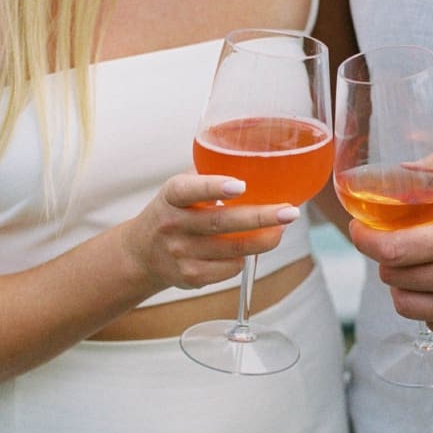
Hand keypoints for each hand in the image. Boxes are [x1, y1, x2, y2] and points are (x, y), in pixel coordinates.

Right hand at [120, 174, 299, 291]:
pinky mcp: (191, 276)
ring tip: (281, 229)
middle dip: (261, 217)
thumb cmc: (176, 211)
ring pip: (234, 249)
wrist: (142, 253)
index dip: (213, 187)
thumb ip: (210, 172)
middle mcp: (173, 224)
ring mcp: (180, 253)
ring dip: (264, 240)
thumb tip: (258, 156)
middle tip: (290, 212)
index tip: (240, 185)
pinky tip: (248, 248)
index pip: (188, 190)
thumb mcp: (182, 188)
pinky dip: (246, 258)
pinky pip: (231, 268)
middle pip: (221, 222)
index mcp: (171, 196)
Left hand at [349, 165, 432, 344]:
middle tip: (402, 244)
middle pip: (393, 278)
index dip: (364, 239)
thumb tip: (399, 169)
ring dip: (404, 285)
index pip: (389, 250)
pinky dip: (431, 306)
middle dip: (389, 258)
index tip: (359, 230)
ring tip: (422, 268)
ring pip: (406, 306)